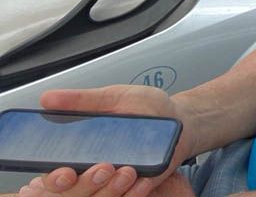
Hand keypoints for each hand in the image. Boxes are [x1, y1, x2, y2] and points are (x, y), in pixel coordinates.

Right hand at [21, 86, 197, 195]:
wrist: (180, 119)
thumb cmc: (146, 108)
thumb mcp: (114, 97)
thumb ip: (83, 100)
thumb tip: (47, 98)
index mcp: (81, 152)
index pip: (57, 174)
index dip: (56, 178)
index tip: (64, 172)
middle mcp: (96, 171)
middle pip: (77, 192)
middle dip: (85, 184)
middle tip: (103, 167)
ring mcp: (117, 183)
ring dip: (111, 188)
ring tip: (126, 171)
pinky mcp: (139, 187)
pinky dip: (135, 191)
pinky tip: (142, 181)